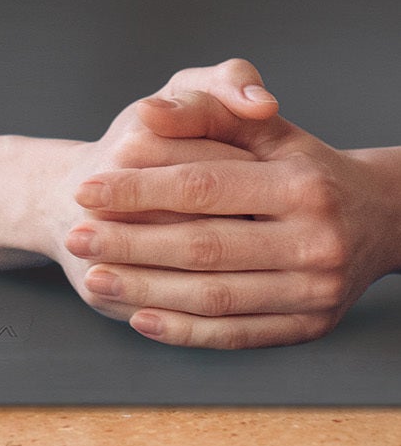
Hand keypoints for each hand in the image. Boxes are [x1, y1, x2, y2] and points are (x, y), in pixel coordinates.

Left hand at [67, 59, 400, 348]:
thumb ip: (203, 111)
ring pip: (217, 298)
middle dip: (130, 244)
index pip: (202, 187)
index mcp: (300, 185)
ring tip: (94, 276)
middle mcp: (315, 242)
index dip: (138, 189)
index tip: (84, 189)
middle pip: (205, 247)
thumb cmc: (298, 159)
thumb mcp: (260, 125)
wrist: (375, 216)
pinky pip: (240, 334)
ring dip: (148, 290)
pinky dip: (187, 331)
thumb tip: (146, 112)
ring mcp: (316, 290)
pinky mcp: (311, 325)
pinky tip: (142, 317)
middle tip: (75, 237)